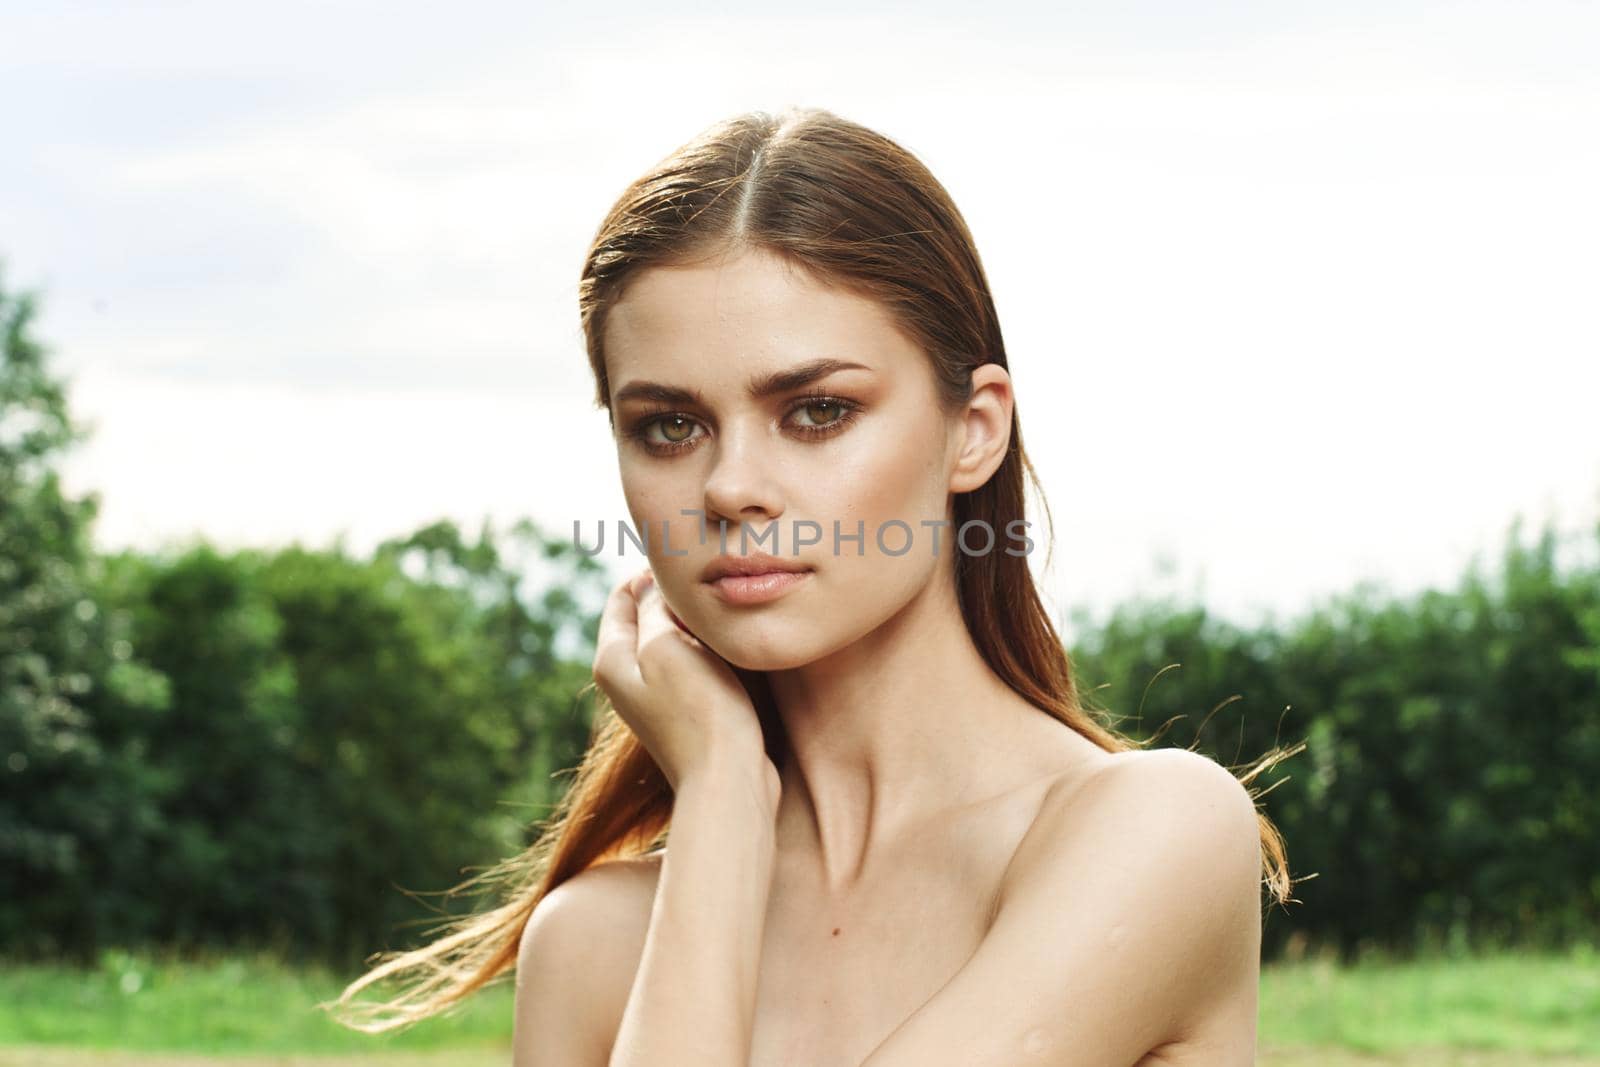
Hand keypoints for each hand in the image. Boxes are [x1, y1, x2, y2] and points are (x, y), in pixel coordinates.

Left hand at [592, 568, 776, 797]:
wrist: (728, 778)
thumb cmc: (698, 711)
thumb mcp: (666, 645)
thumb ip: (653, 608)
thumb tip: (650, 585)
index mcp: (610, 659)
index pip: (622, 596)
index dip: (654, 572)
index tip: (692, 558)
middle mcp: (626, 678)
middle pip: (647, 617)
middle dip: (677, 596)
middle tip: (714, 578)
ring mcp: (655, 697)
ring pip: (673, 639)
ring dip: (697, 623)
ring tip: (726, 608)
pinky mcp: (685, 711)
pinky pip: (693, 664)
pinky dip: (709, 648)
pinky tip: (734, 643)